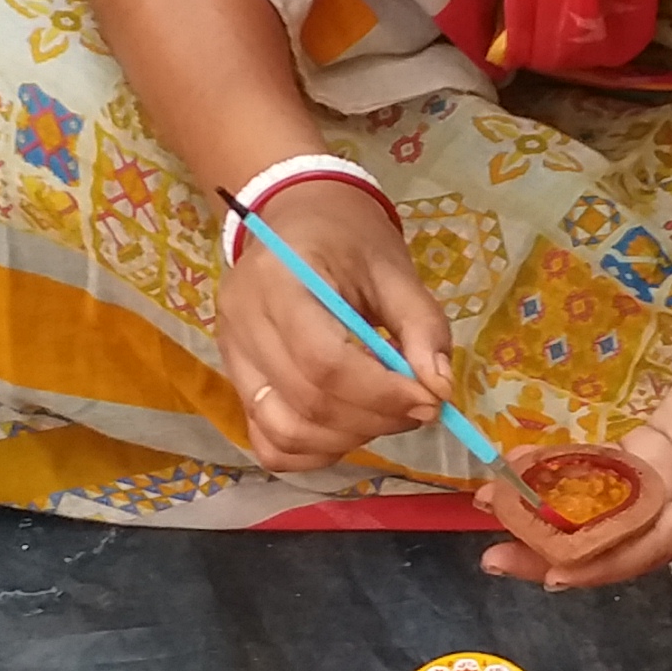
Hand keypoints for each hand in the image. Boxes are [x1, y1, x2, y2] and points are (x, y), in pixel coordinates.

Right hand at [219, 177, 452, 469]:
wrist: (297, 219)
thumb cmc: (348, 239)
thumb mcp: (394, 269)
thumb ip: (421, 327)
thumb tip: (438, 389)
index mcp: (279, 280)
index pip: (323, 362)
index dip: (381, 393)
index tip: (429, 400)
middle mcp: (242, 322)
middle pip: (307, 402)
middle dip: (374, 419)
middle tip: (419, 408)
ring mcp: (232, 356)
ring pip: (283, 431)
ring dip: (346, 439)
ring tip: (384, 415)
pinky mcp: (236, 381)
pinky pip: (268, 441)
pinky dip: (313, 451)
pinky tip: (348, 429)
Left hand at [481, 302, 671, 590]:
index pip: (654, 546)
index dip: (604, 563)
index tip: (551, 574)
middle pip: (620, 540)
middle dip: (557, 551)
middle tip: (495, 557)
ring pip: (606, 512)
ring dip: (553, 515)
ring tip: (494, 512)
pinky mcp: (660, 450)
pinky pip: (607, 473)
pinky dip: (567, 474)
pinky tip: (525, 469)